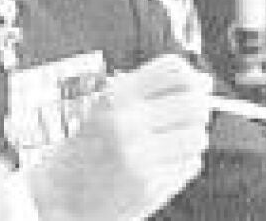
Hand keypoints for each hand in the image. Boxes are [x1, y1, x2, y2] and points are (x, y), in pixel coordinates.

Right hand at [27, 53, 212, 220]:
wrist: (61, 194)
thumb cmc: (90, 147)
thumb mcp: (109, 105)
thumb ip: (151, 89)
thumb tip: (204, 81)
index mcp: (116, 96)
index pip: (175, 70)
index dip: (192, 77)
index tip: (192, 88)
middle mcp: (127, 123)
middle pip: (194, 102)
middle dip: (198, 109)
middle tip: (186, 118)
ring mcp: (140, 157)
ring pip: (198, 136)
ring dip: (190, 139)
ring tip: (168, 145)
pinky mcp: (151, 186)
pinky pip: (190, 165)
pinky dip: (182, 163)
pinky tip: (160, 165)